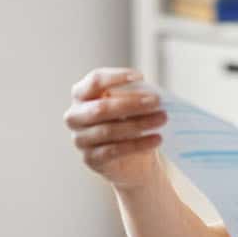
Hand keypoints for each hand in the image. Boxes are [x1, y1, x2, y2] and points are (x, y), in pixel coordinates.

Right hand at [64, 68, 167, 188]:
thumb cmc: (130, 122)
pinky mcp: (90, 159)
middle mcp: (75, 116)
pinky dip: (138, 144)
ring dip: (139, 123)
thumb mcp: (132, 105)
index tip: (140, 77)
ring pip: (108, 130)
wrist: (133, 159)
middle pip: (101, 108)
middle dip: (131, 104)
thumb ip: (134, 95)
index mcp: (82, 95)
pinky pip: (114, 150)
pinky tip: (156, 139)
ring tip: (162, 119)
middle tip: (156, 101)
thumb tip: (149, 92)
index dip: (116, 77)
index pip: (94, 81)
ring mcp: (80, 139)